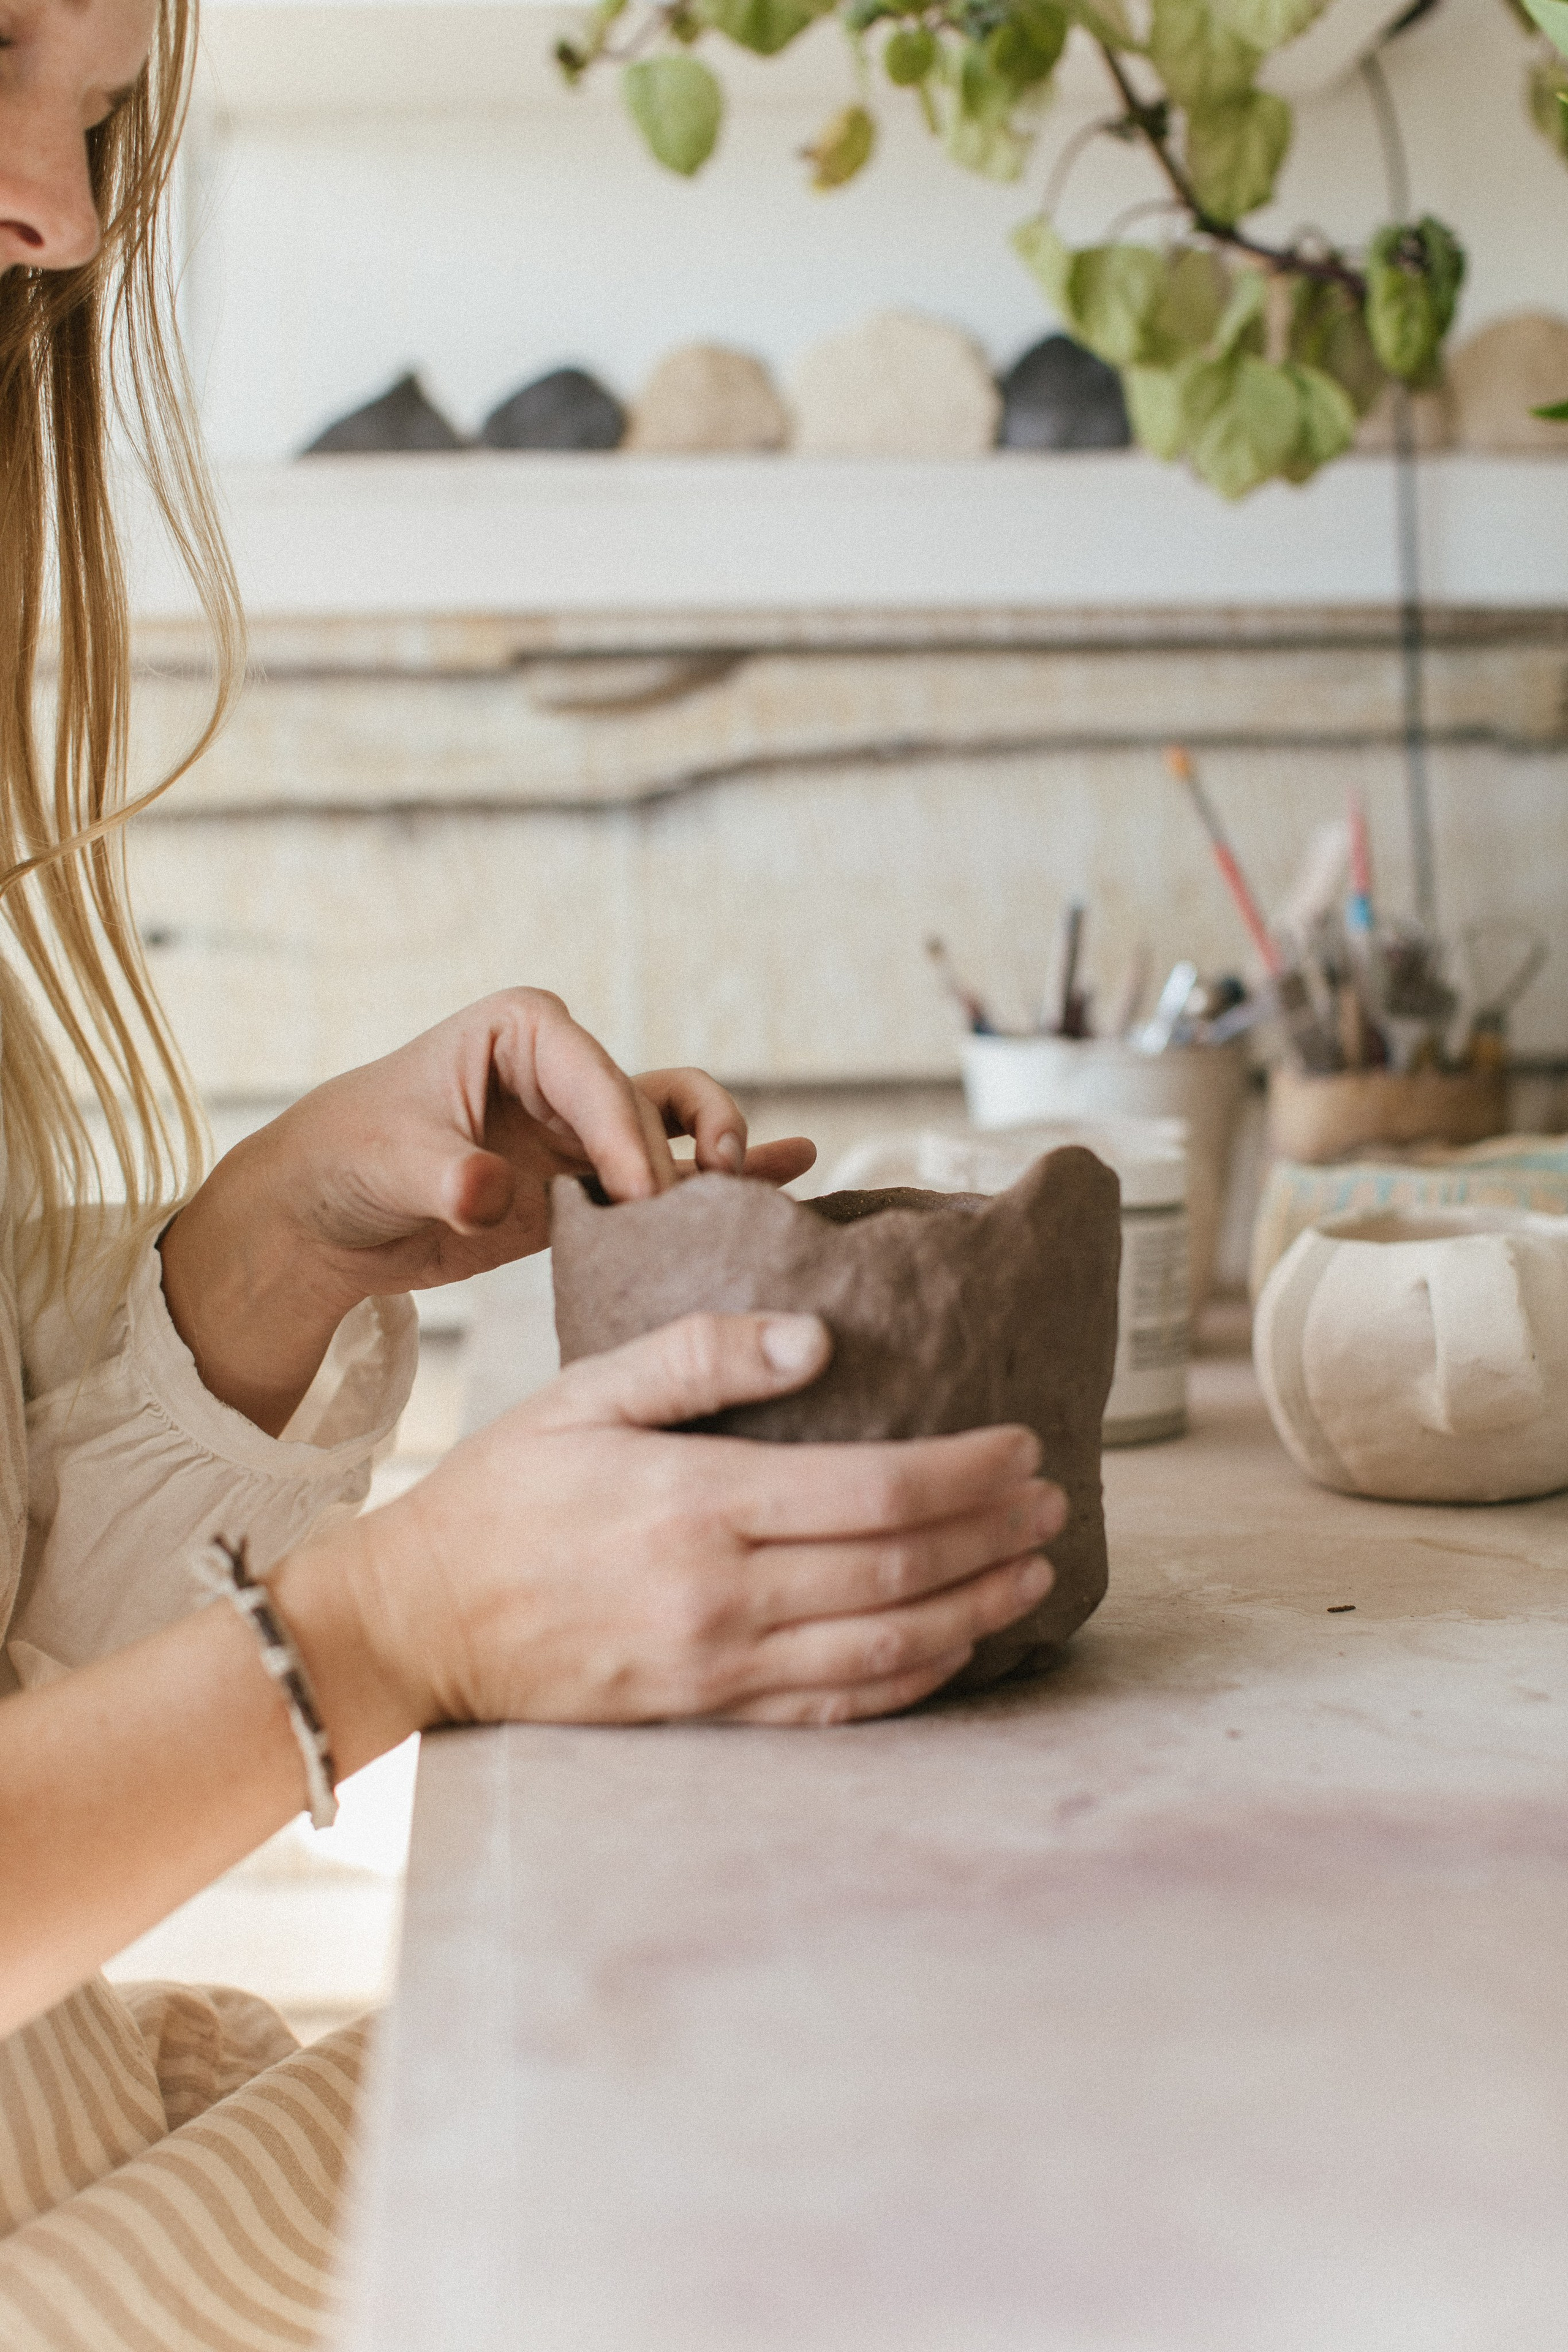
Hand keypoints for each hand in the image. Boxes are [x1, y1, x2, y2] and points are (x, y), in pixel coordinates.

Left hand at [159, 990, 815, 1431]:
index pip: (596, 1074)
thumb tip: (490, 1195)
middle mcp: (568, 1069)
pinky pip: (670, 1170)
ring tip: (749, 1185)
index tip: (641, 1194)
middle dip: (677, 1156)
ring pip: (679, 1124)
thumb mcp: (387, 1164)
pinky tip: (796, 1165)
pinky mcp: (594, 1179)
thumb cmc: (347, 1160)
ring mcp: (587, 1125)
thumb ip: (442, 1178)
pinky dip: (724, 1171)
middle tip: (685, 1212)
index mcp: (523, 1033)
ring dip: (718, 1153)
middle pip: (650, 1103)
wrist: (328, 1213)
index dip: (625, 1134)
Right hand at [305, 1311, 1065, 1731]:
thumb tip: (816, 1339)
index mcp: (699, 1504)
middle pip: (899, 1568)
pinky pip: (835, 1708)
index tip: (1022, 1445)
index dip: (967, 1472)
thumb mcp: (587, 1393)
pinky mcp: (706, 1711)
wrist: (419, 1619)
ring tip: (1035, 1570)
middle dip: (993, 1536)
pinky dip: (912, 1680)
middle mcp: (722, 1594)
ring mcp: (718, 1665)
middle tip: (1055, 1502)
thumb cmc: (505, 1491)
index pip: (875, 1490)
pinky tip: (957, 1646)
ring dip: (976, 1608)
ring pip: (885, 1647)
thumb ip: (701, 1356)